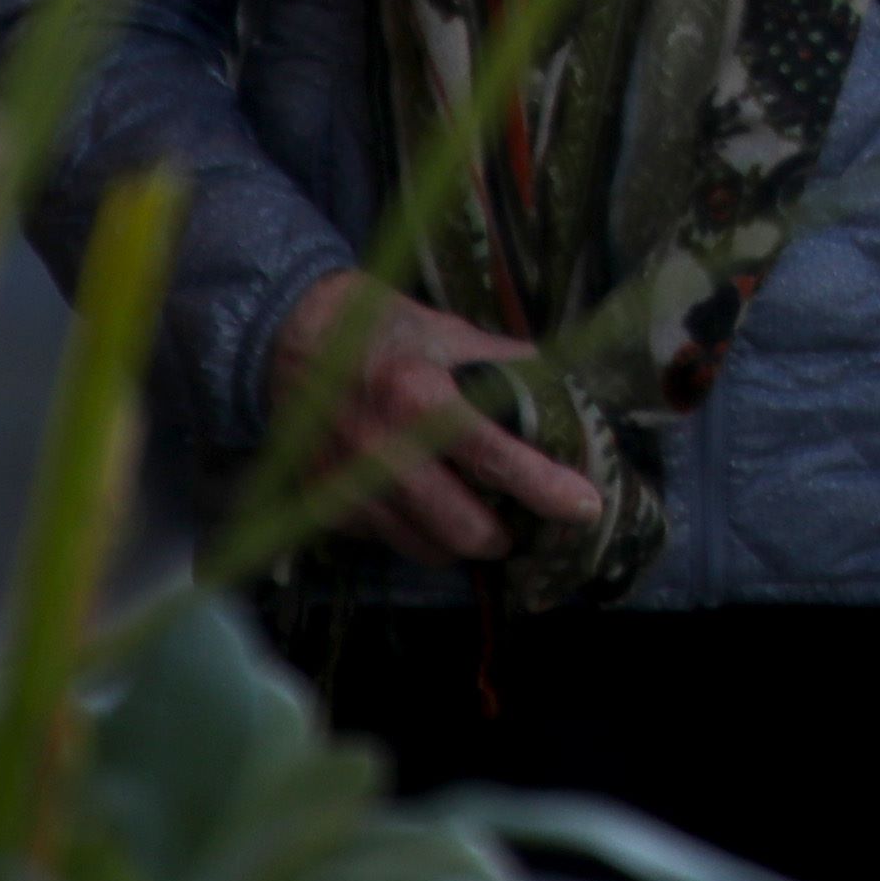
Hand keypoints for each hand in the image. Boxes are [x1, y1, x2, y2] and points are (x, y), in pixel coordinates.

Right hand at [266, 269, 606, 566]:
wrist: (292, 338)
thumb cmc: (384, 331)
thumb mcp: (450, 333)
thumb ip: (508, 369)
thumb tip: (570, 394)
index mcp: (419, 400)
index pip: (495, 460)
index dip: (547, 490)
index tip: (586, 507)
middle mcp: (380, 453)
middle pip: (463, 530)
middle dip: (503, 534)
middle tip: (519, 520)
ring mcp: (347, 488)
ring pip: (427, 549)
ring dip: (461, 541)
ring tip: (475, 514)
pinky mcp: (325, 508)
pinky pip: (390, 540)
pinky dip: (416, 530)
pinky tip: (423, 499)